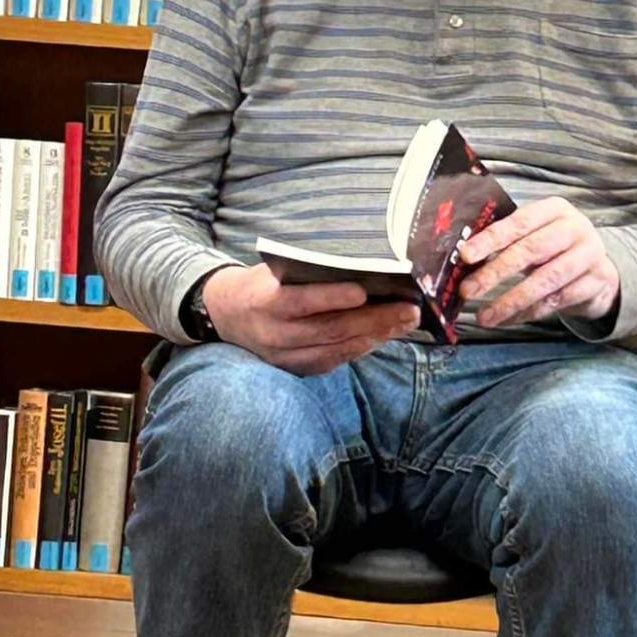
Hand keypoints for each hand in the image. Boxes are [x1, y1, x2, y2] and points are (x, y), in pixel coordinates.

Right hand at [203, 265, 419, 375]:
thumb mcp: (274, 271)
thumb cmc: (263, 283)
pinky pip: (333, 361)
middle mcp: (274, 334)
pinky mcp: (295, 369)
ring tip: (405, 322)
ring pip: (336, 348)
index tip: (363, 292)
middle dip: (374, 320)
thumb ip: (306, 273)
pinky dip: (360, 348)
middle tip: (409, 310)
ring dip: (375, 336)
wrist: (228, 315)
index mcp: (265, 302)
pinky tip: (383, 336)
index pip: (301, 302)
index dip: (331, 298)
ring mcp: (285, 357)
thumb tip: (360, 267)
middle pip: (329, 329)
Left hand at [457, 197, 619, 328]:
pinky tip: (507, 319)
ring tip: (485, 316)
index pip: (519, 222)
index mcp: (555, 209)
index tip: (465, 255)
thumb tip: (464, 258)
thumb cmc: (557, 247)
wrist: (600, 269)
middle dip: (496, 272)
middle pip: (531, 250)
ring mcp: (589, 256)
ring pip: (545, 281)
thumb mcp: (538, 233)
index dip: (491, 239)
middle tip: (468, 290)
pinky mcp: (595, 283)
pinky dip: (527, 313)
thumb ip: (508, 239)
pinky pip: (556, 302)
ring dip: (511, 300)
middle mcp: (575, 229)